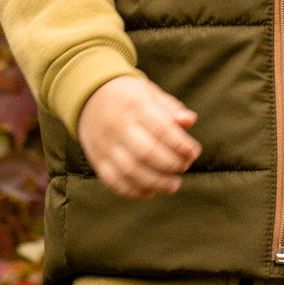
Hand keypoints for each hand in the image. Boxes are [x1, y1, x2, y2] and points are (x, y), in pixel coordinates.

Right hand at [79, 73, 199, 197]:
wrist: (90, 96)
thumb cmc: (129, 96)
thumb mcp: (150, 93)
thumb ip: (171, 108)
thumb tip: (189, 121)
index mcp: (135, 106)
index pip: (162, 129)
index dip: (181, 144)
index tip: (194, 152)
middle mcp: (118, 126)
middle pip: (147, 152)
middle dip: (171, 164)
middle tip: (183, 167)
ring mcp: (105, 145)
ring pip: (131, 170)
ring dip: (156, 182)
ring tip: (173, 186)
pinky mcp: (97, 160)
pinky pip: (114, 181)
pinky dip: (133, 191)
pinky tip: (150, 191)